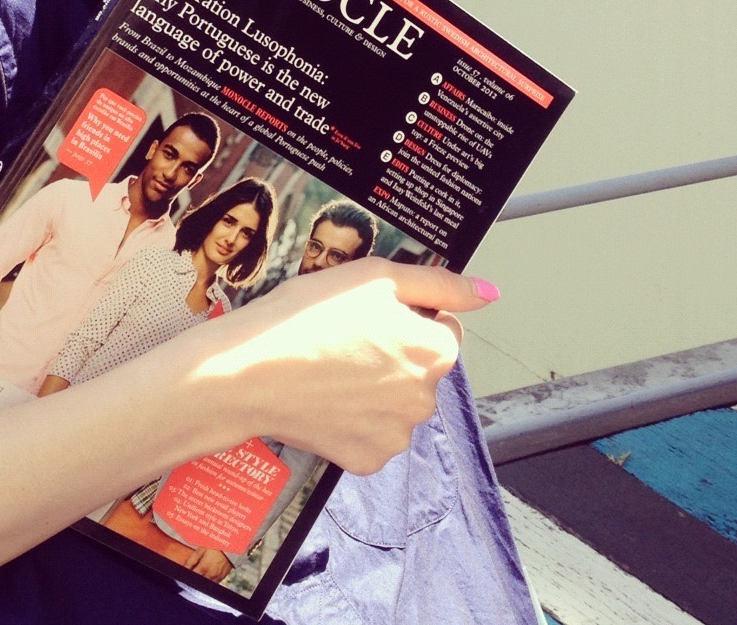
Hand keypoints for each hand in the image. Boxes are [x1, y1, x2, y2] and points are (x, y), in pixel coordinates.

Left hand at [182, 547, 231, 581]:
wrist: (232, 545)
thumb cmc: (215, 545)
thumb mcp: (201, 549)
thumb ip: (191, 560)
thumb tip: (183, 568)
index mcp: (203, 568)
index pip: (191, 578)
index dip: (187, 577)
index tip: (185, 575)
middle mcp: (210, 576)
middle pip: (198, 583)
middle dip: (194, 579)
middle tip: (194, 572)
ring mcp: (217, 578)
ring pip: (205, 585)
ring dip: (201, 581)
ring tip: (201, 572)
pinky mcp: (223, 577)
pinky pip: (213, 583)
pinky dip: (209, 580)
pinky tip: (208, 573)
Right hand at [198, 260, 495, 475]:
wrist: (246, 371)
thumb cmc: (308, 315)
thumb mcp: (376, 276)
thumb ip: (440, 284)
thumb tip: (490, 292)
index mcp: (435, 351)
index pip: (442, 326)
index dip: (407, 314)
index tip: (370, 313)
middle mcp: (426, 399)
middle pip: (421, 367)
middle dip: (394, 352)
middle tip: (345, 337)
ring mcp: (396, 435)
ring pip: (397, 402)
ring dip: (376, 387)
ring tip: (330, 367)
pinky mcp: (366, 460)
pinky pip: (373, 433)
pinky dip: (355, 419)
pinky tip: (326, 398)